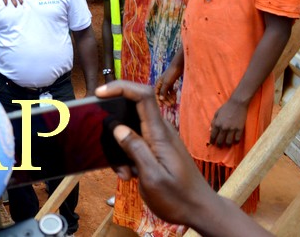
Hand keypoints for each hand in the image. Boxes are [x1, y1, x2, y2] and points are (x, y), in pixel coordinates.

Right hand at [97, 81, 218, 226]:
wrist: (200, 211)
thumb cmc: (178, 198)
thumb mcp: (152, 177)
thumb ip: (135, 149)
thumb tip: (116, 127)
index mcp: (160, 133)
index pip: (142, 95)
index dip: (120, 87)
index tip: (99, 93)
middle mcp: (160, 130)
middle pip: (131, 110)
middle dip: (113, 127)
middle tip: (109, 152)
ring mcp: (159, 139)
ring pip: (130, 129)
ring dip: (120, 148)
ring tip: (124, 173)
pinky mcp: (157, 149)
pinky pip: (136, 143)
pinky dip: (127, 156)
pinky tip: (130, 174)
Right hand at [155, 62, 182, 106]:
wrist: (179, 65)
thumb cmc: (172, 73)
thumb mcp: (167, 83)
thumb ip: (163, 91)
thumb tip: (160, 99)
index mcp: (159, 83)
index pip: (156, 93)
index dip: (158, 100)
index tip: (161, 106)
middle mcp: (162, 83)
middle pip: (162, 94)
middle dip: (165, 100)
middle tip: (170, 106)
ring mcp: (167, 82)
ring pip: (167, 92)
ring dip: (170, 98)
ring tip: (174, 103)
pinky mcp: (172, 81)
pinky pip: (171, 90)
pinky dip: (173, 94)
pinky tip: (176, 97)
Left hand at [210, 99, 246, 146]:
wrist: (237, 104)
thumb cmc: (226, 108)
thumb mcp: (216, 114)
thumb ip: (213, 122)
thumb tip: (210, 130)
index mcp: (217, 124)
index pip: (213, 136)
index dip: (212, 141)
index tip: (212, 143)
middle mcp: (224, 128)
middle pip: (220, 140)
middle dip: (219, 145)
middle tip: (219, 146)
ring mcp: (232, 129)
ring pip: (229, 142)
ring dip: (227, 145)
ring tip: (227, 145)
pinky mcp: (239, 129)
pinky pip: (237, 139)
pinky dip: (235, 142)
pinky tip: (235, 141)